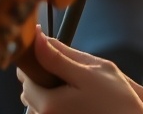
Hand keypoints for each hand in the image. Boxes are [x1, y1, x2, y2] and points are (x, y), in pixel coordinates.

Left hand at [17, 29, 142, 113]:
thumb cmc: (117, 99)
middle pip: (29, 93)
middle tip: (67, 71)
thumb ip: (59, 57)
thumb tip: (36, 37)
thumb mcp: (90, 72)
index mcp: (50, 104)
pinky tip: (77, 101)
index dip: (36, 62)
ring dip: (48, 93)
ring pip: (38, 105)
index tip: (51, 55)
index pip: (25, 78)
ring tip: (74, 88)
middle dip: (42, 78)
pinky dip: (57, 105)